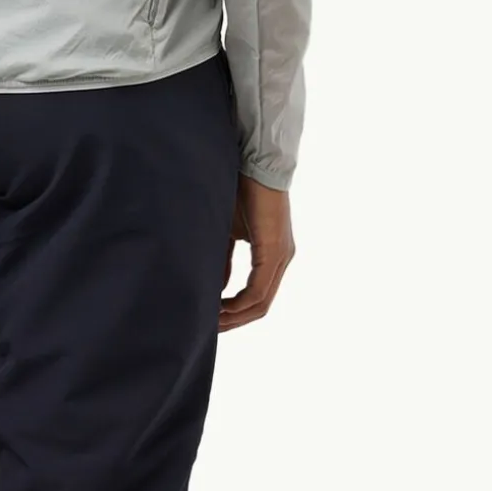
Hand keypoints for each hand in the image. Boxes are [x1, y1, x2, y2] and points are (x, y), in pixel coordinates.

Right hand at [219, 176, 294, 332]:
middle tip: (208, 329)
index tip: (211, 319)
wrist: (252, 162)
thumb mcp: (227, 233)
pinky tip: (219, 306)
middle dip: (233, 321)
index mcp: (273, 254)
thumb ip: (222, 261)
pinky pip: (258, 290)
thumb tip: (215, 288)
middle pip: (260, 306)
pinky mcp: (274, 251)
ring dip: (235, 316)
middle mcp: (282, 259)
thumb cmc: (238, 190)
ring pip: (260, 303)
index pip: (257, 297)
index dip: (234, 313)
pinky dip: (238, 303)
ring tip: (211, 321)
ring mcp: (281, 256)